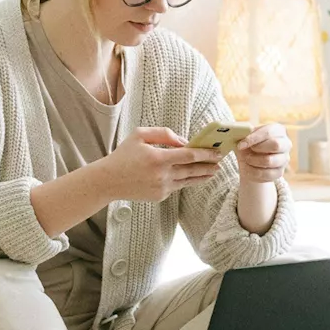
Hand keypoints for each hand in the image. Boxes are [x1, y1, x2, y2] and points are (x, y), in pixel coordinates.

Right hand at [97, 127, 223, 201]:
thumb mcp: (140, 135)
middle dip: (209, 165)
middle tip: (221, 162)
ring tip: (213, 172)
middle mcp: (162, 175)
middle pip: (193, 170)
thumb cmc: (123, 155)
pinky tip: (193, 177)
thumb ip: (164, 134)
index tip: (217, 151)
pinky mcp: (159, 196)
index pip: (189, 155)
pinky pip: (176, 187)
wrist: (108, 181)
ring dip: (202, 176)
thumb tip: (184, 141)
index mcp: (158, 158)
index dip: (206, 153)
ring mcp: (161, 188)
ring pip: (188, 181)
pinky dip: (185, 181)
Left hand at [235, 123, 291, 183]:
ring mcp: (284, 159)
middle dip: (257, 148)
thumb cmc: (249, 144)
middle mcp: (285, 144)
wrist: (250, 161)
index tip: (240, 145)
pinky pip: (266, 174)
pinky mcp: (280, 172)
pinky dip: (253, 172)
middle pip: (276, 145)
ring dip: (253, 161)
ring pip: (269, 161)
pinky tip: (248, 168)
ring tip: (247, 159)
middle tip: (246, 151)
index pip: (269, 132)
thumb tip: (239, 132)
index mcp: (278, 130)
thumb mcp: (246, 136)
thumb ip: (244, 133)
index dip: (253, 138)